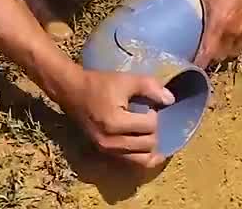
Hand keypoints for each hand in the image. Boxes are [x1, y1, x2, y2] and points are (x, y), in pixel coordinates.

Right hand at [58, 69, 173, 168]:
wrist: (71, 92)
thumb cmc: (98, 84)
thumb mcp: (125, 80)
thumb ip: (150, 87)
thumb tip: (170, 100)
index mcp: (115, 123)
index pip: (149, 126)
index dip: (155, 115)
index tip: (149, 106)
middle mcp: (111, 142)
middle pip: (148, 145)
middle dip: (155, 131)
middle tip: (152, 119)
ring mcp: (107, 150)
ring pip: (141, 159)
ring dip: (151, 147)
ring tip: (154, 135)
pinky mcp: (105, 152)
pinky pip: (130, 161)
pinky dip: (142, 156)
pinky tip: (150, 149)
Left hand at [165, 0, 241, 66]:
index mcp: (218, 25)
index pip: (207, 55)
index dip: (197, 63)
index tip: (188, 63)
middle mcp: (233, 33)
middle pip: (219, 56)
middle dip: (209, 56)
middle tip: (199, 49)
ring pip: (233, 51)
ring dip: (224, 51)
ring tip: (214, 44)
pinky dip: (237, 41)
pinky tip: (231, 32)